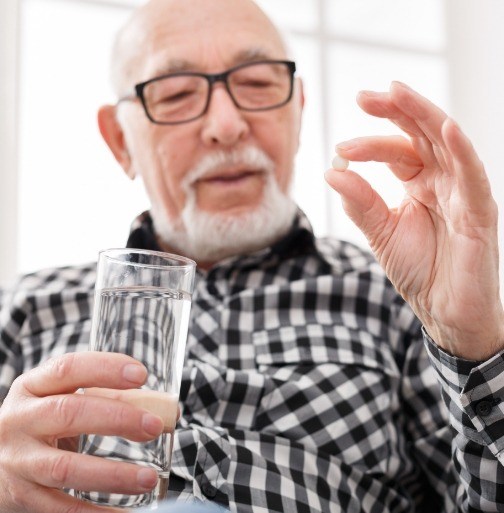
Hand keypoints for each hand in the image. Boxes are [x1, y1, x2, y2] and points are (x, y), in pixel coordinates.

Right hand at [0, 352, 164, 512]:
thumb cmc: (43, 422)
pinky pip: (59, 509)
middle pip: (68, 413)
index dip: (105, 369)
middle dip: (117, 418)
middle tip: (155, 426)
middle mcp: (19, 420)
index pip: (68, 369)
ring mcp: (17, 461)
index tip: (141, 375)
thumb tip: (166, 410)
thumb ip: (107, 398)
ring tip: (148, 478)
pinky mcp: (20, 497)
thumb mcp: (61, 399)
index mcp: (33, 387)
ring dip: (112, 475)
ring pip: (65, 468)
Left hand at [325, 81, 503, 360]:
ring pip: (447, 143)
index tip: (340, 150)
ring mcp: (463, 193)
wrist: (444, 312)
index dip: (370, 145)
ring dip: (423, 116)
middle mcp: (443, 181)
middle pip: (422, 135)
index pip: (397, 151)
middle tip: (364, 96)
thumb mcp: (381, 234)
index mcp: (420, 184)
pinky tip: (444, 128)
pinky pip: (473, 176)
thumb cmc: (420, 271)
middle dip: (396, 111)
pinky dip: (461, 151)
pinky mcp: (480, 213)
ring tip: (396, 94)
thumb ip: (361, 203)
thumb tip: (332, 171)